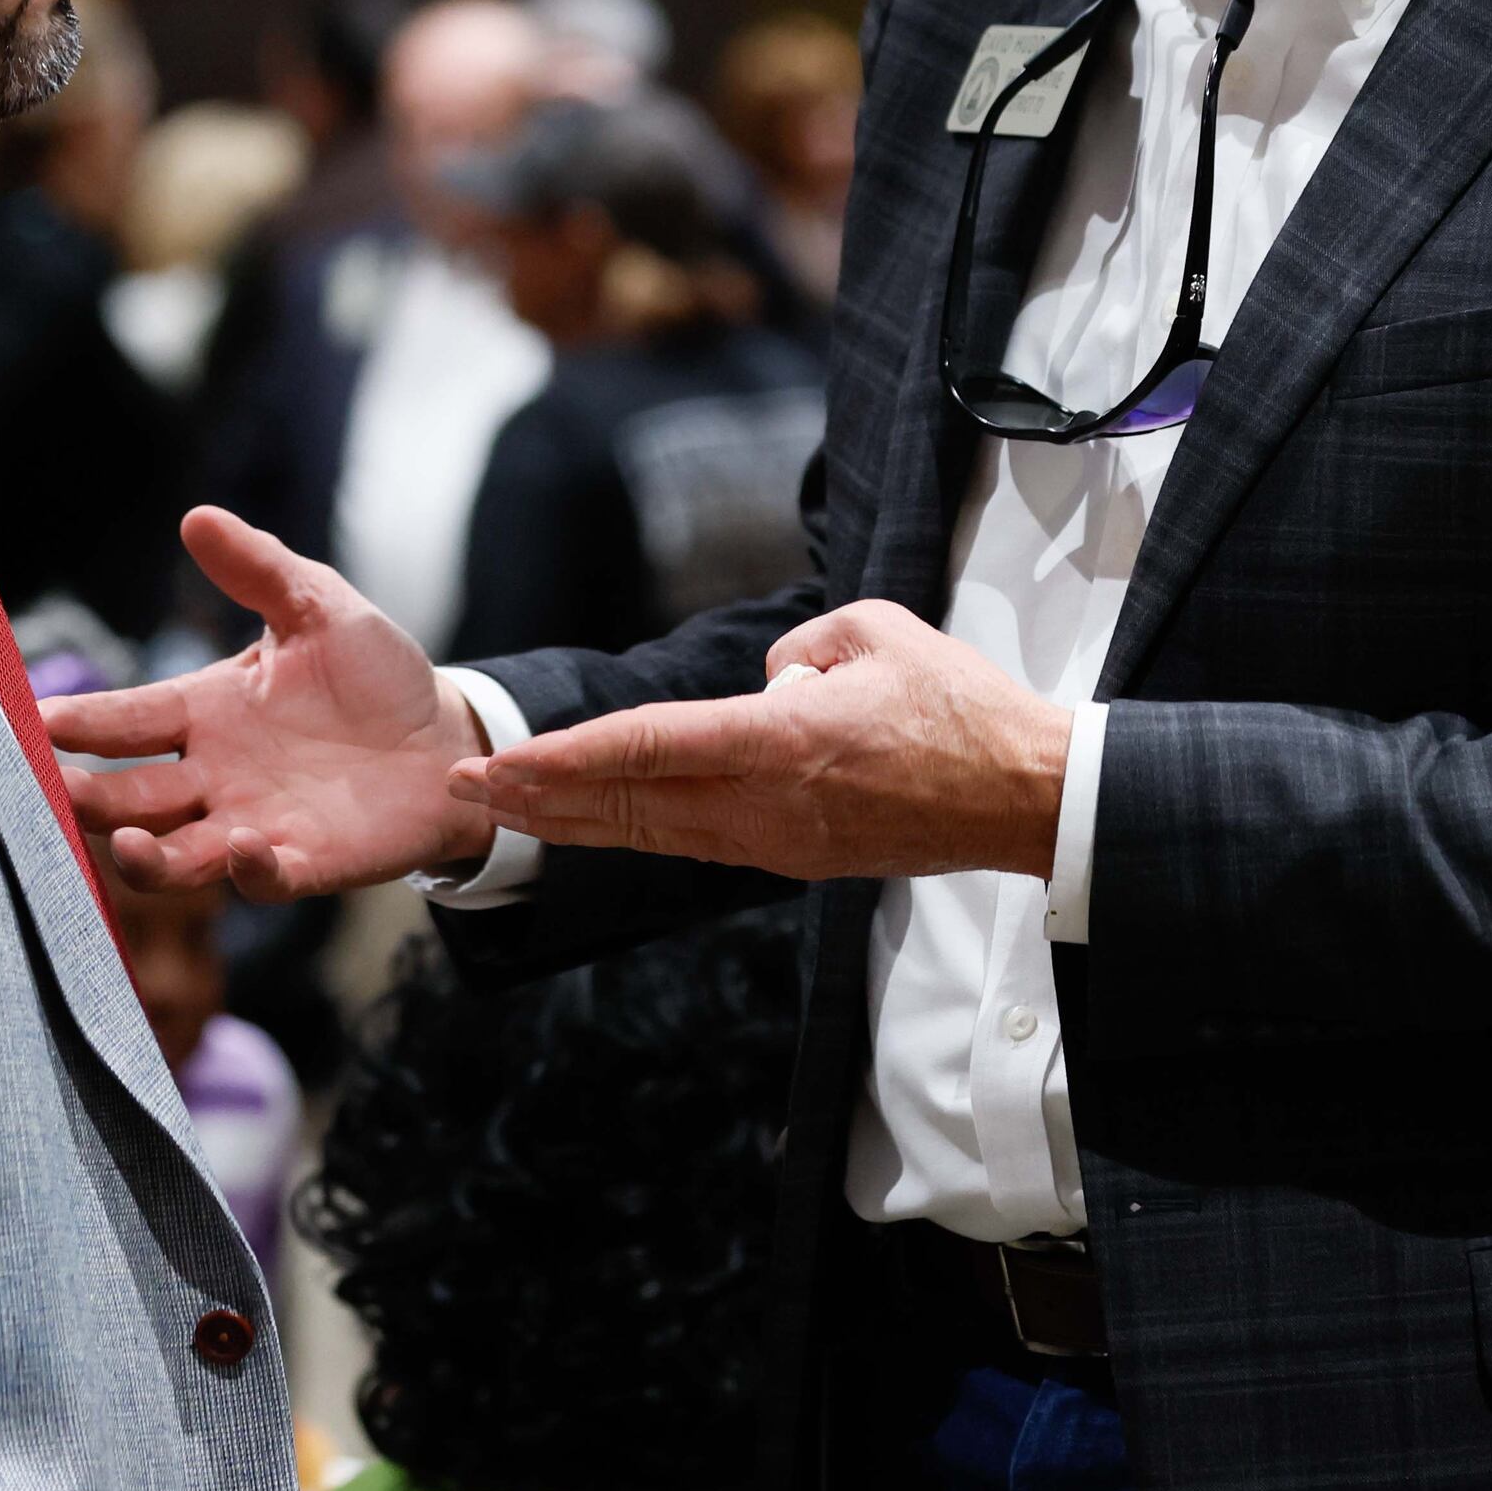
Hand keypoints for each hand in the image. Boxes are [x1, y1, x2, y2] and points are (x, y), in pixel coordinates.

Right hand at [55, 508, 492, 900]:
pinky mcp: (304, 861)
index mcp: (205, 711)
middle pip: (129, 796)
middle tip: (58, 789)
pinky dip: (246, 868)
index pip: (125, 720)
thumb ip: (259, 569)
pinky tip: (242, 843)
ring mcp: (253, 823)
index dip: (79, 722)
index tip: (30, 721)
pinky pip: (260, 877)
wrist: (445, 738)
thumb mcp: (317, 608)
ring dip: (145, 855)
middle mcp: (215, 775)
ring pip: (175, 854)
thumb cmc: (372, 674)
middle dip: (89, 796)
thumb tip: (198, 517)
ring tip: (127, 842)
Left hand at [451, 600, 1070, 879]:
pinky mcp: (797, 858)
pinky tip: (599, 824)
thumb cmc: (961, 710)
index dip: (564, 757)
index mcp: (781, 744)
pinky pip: (697, 843)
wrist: (1025, 798)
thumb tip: (766, 686)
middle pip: (629, 805)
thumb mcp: (876, 631)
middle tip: (466, 792)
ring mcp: (779, 843)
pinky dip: (636, 832)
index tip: (500, 764)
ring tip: (509, 813)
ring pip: (654, 834)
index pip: (647, 748)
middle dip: (539, 800)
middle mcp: (766, 805)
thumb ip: (799, 647)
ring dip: (577, 823)